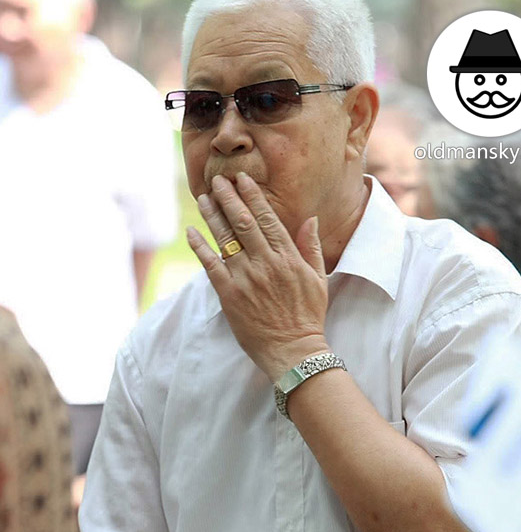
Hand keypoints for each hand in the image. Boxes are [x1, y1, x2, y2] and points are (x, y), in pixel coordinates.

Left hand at [187, 172, 329, 380]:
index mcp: (288, 257)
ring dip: (212, 216)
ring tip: (203, 198)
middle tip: (217, 180)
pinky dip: (200, 247)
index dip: (253, 196)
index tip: (242, 180)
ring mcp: (246, 278)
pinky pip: (210, 265)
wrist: (294, 351)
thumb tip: (310, 219)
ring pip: (225, 239)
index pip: (267, 218)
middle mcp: (265, 263)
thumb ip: (310, 247)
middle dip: (229, 198)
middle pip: (243, 222)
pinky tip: (191, 232)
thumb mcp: (318, 279)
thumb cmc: (308, 316)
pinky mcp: (229, 295)